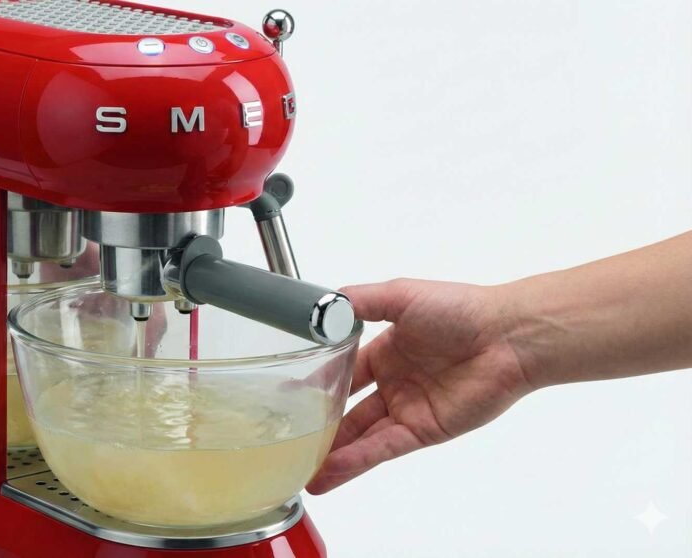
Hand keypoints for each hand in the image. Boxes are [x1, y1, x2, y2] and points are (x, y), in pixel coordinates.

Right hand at [307, 279, 533, 493]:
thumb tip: (323, 307)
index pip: (343, 372)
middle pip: (348, 410)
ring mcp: (408, 408)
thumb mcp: (400, 295)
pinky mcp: (423, 430)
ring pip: (361, 435)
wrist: (507, 337)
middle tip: (288, 441)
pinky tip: (329, 472)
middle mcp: (395, 382)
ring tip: (301, 472)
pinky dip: (355, 461)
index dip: (315, 384)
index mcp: (386, 349)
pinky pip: (381, 448)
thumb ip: (359, 302)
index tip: (284, 395)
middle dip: (320, 427)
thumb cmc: (461, 310)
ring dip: (332, 453)